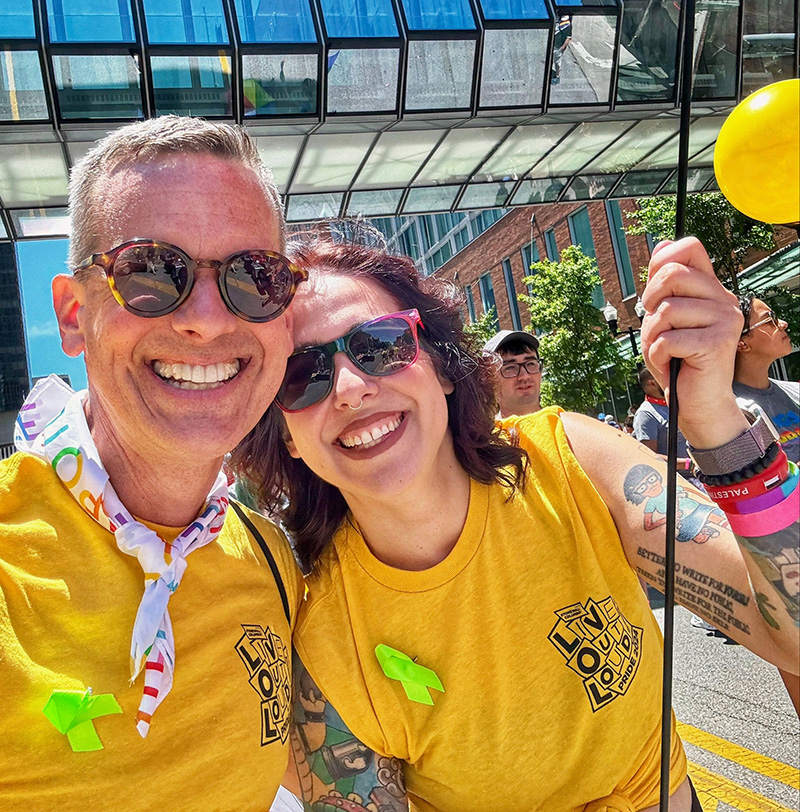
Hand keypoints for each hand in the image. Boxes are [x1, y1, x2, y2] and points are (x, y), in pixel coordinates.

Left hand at [641, 237, 749, 447]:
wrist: (698, 402)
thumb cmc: (678, 361)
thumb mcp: (664, 320)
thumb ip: (664, 287)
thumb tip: (663, 245)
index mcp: (710, 290)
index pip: (691, 247)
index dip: (661, 261)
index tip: (653, 291)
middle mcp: (723, 300)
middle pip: (673, 274)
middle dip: (650, 300)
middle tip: (655, 325)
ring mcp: (724, 320)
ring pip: (666, 310)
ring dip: (652, 335)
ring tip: (664, 350)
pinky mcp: (717, 343)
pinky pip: (668, 339)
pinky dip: (658, 355)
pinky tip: (670, 363)